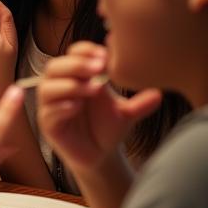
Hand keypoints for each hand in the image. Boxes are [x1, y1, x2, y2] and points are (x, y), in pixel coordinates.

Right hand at [37, 42, 161, 171]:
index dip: (85, 51)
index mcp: (76, 77)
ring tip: (94, 89)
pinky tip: (77, 107)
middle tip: (99, 68)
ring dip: (70, 85)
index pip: (72, 54)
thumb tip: (159, 94)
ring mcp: (51, 106)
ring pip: (48, 87)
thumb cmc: (108, 128)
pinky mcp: (48, 125)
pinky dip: (61, 107)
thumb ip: (140, 103)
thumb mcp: (126, 112)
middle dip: (76, 65)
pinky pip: (48, 112)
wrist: (101, 156)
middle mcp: (59, 88)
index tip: (105, 56)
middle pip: (55, 66)